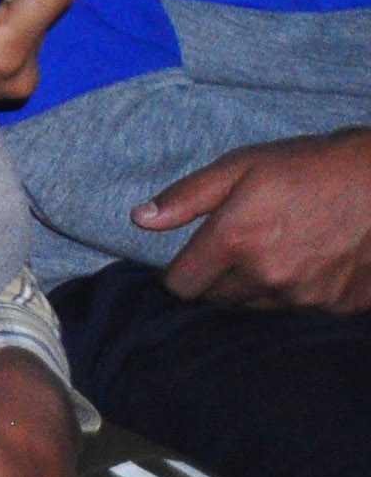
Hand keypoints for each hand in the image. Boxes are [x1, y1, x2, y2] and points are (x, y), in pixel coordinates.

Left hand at [136, 127, 370, 311]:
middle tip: (231, 250)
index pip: (182, 286)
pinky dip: (292, 293)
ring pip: (256, 308)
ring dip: (251, 288)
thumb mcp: (239, 166)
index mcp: (236, 242)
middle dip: (214, 279)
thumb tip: (140, 219)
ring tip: (269, 251)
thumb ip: (186, 197)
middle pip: (217, 300)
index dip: (176, 275)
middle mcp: (268, 278)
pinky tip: (303, 262)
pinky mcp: (336, 306)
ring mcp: (305, 297)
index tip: (182, 263)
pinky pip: (297, 310)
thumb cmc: (308, 168)